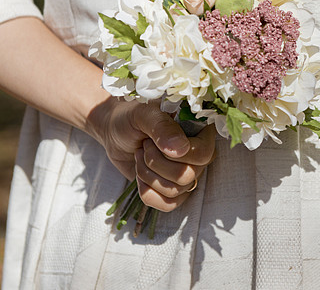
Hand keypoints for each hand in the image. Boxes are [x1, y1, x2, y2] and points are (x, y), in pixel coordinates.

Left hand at [86, 97, 215, 211]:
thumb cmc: (131, 117)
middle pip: (187, 176)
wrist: (115, 131)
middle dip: (155, 163)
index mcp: (199, 130)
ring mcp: (188, 173)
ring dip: (148, 174)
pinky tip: (140, 175)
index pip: (204, 153)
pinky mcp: (173, 189)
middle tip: (144, 146)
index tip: (153, 141)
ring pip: (175, 191)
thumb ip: (162, 127)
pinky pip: (168, 205)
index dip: (177, 154)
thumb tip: (181, 150)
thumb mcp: (143, 114)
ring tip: (140, 156)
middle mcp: (199, 154)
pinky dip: (147, 192)